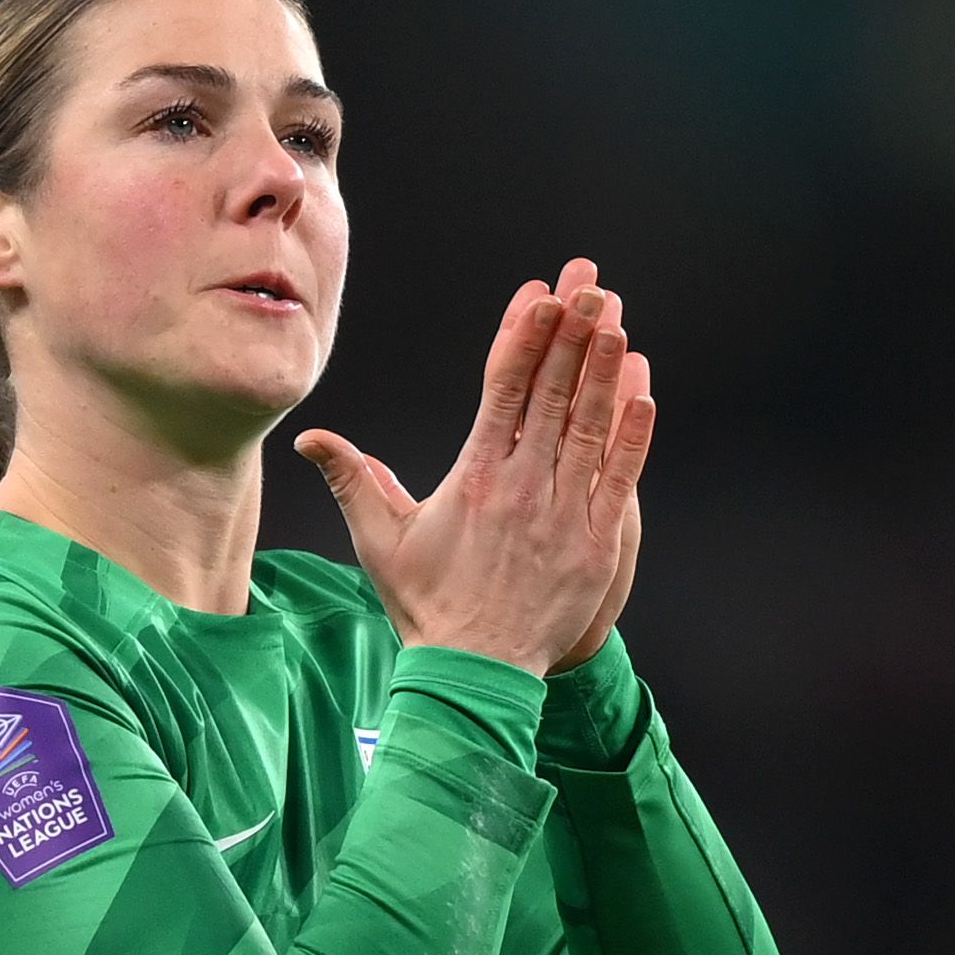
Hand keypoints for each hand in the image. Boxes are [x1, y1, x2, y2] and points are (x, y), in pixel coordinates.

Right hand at [295, 256, 654, 675]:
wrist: (475, 671)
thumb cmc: (428, 604)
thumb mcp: (381, 541)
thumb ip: (354, 481)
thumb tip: (312, 440)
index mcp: (474, 478)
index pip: (504, 389)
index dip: (523, 335)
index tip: (538, 294)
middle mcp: (522, 486)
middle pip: (552, 393)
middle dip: (572, 331)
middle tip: (589, 283)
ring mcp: (564, 512)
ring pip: (590, 424)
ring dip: (606, 367)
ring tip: (616, 318)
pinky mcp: (596, 541)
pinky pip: (620, 475)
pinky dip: (632, 431)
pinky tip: (643, 390)